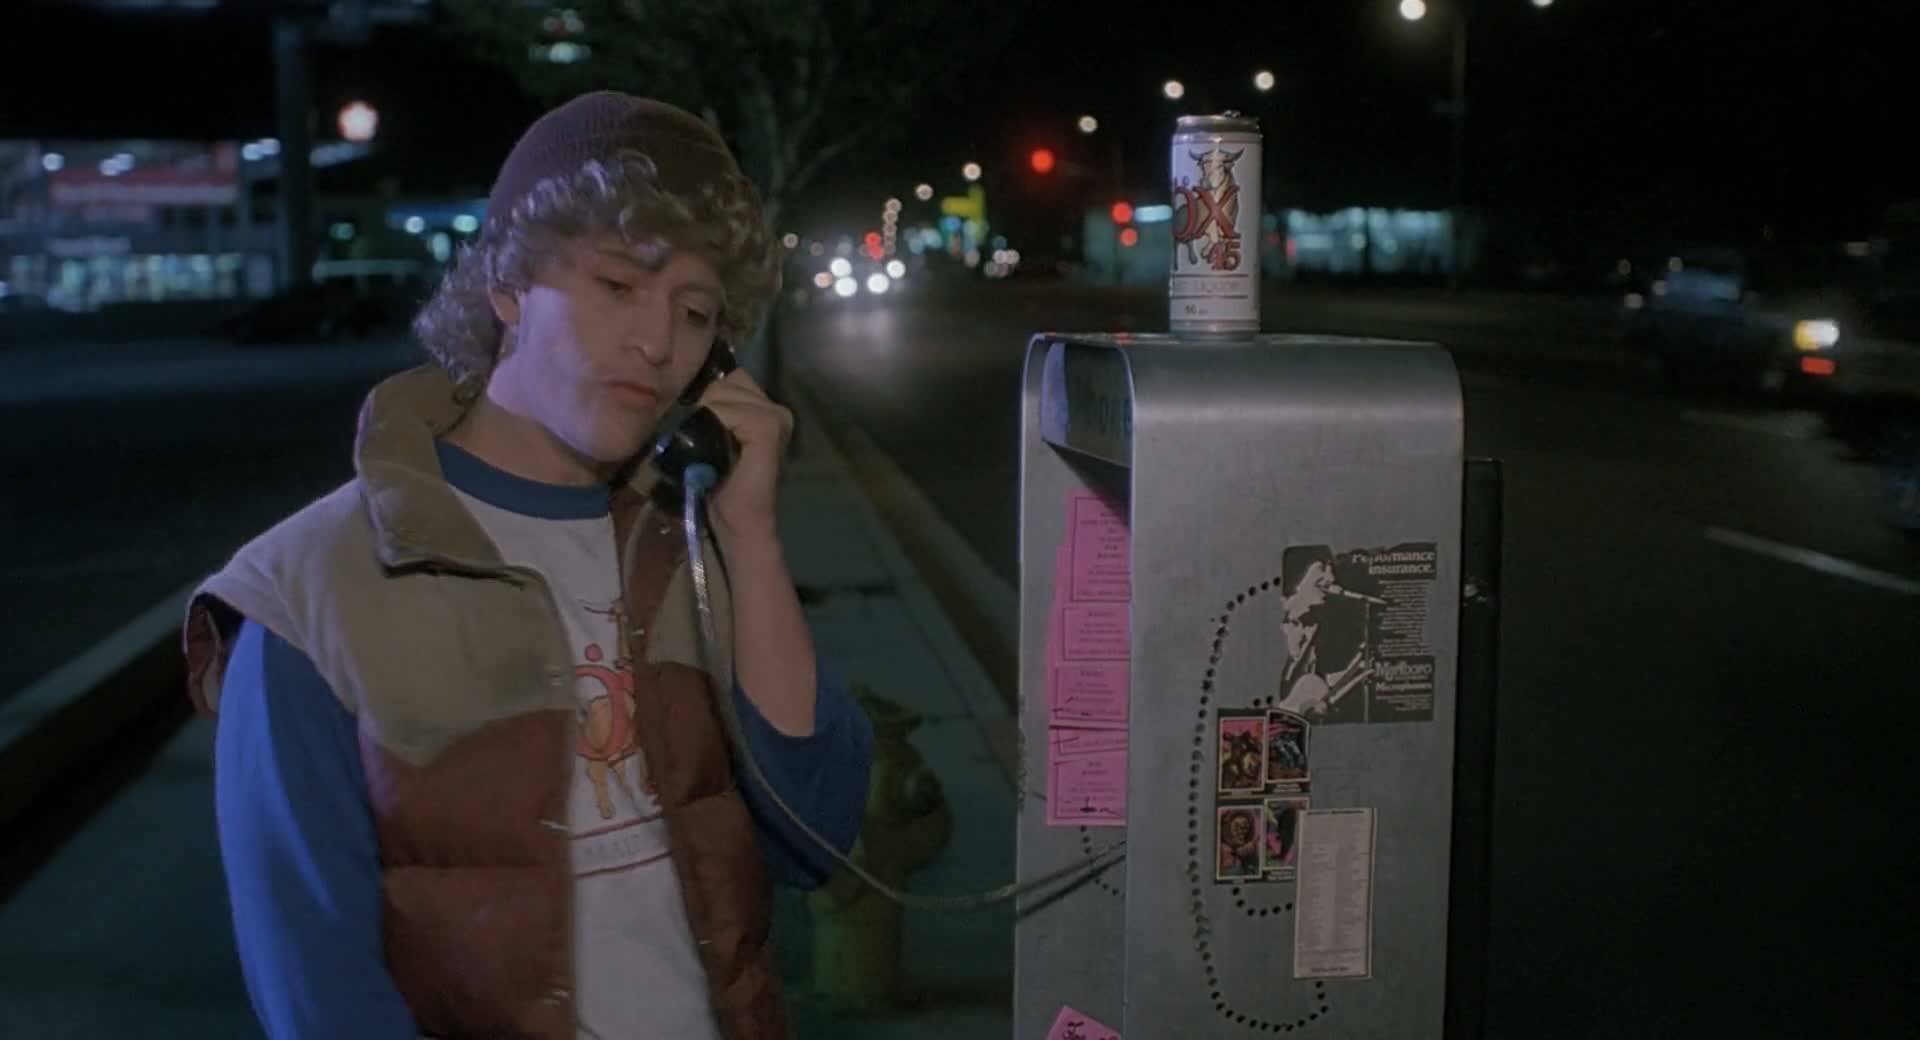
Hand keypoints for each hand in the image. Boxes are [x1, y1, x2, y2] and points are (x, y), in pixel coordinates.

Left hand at [689, 366, 791, 543]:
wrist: (733, 519)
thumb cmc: (715, 480)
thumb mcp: (707, 434)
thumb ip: (707, 408)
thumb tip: (684, 388)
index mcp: (761, 404)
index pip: (727, 378)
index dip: (706, 398)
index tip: (701, 430)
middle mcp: (774, 405)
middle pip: (725, 381)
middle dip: (706, 406)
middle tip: (705, 441)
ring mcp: (775, 415)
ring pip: (722, 392)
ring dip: (707, 417)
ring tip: (710, 447)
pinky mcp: (768, 426)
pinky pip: (726, 410)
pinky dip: (714, 426)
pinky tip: (717, 450)